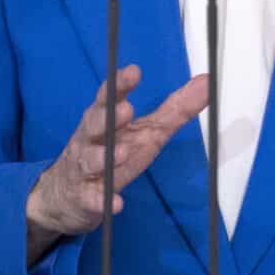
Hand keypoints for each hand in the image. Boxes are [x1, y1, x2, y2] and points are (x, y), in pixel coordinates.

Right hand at [24, 64, 210, 260]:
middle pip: (94, 124)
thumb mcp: (147, 130)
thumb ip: (175, 108)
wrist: (67, 195)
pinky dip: (102, 200)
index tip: (133, 72)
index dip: (120, 84)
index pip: (109, 97)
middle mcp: (90, 140)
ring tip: (122, 153)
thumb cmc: (112, 154)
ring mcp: (84, 169)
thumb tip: (207, 81)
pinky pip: (91, 199)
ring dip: (105, 156)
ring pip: (90, 160)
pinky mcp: (84, 198)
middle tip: (126, 110)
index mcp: (105, 119)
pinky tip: (115, 202)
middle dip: (108, 117)